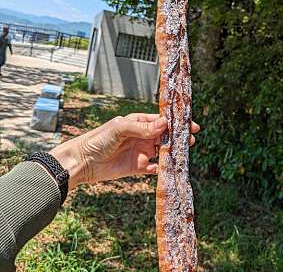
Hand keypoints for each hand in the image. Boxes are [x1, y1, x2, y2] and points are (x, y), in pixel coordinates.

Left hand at [50, 114, 199, 189]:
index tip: (189, 124)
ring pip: (162, 151)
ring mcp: (141, 152)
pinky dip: (161, 168)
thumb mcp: (120, 129)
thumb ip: (142, 128)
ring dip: (172, 152)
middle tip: (191, 140)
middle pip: (165, 136)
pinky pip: (154, 168)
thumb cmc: (98, 140)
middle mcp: (142, 136)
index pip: (161, 121)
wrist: (83, 162)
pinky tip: (163, 168)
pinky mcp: (138, 167)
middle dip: (178, 137)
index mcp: (138, 123)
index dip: (175, 122)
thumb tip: (164, 124)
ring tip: (183, 153)